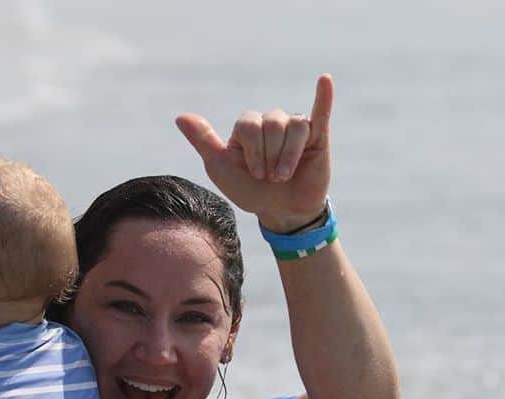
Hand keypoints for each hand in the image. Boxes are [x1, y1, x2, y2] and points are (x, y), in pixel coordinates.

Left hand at [176, 73, 333, 232]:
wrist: (281, 212)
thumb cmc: (249, 191)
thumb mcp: (221, 169)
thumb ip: (204, 142)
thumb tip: (180, 116)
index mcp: (247, 128)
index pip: (249, 124)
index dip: (253, 151)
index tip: (256, 174)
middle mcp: (270, 123)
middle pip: (272, 124)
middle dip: (270, 156)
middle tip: (271, 177)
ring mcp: (294, 128)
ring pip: (294, 126)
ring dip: (288, 155)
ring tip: (284, 176)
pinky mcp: (317, 136)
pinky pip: (320, 112)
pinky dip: (323, 97)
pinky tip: (325, 80)